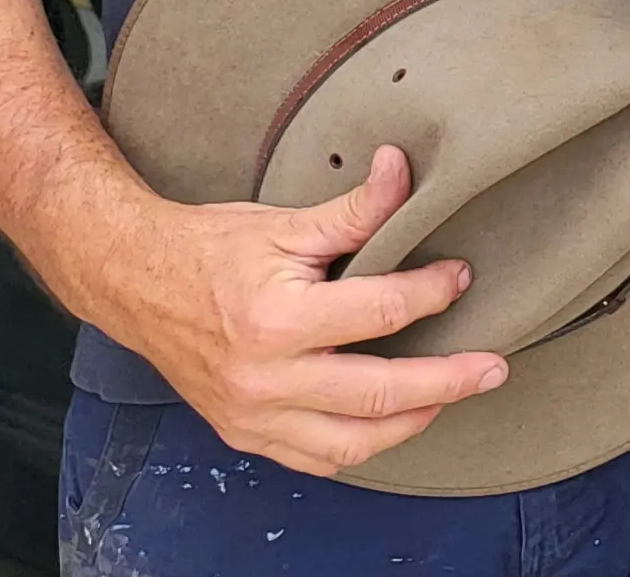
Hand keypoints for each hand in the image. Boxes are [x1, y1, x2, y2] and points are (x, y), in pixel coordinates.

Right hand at [91, 145, 507, 476]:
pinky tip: (391, 422)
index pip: (382, 312)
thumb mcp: (285, 222)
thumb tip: (404, 169)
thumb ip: (354, 209)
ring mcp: (252, 415)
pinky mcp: (244, 433)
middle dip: (448, 381)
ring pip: (352, 443)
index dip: (434, 291)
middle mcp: (265, 378)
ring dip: (412, 422)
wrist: (136, 282)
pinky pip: (315, 459)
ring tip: (451, 395)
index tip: (461, 277)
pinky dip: (361, 446)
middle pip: (378, 393)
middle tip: (493, 368)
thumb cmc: (210, 249)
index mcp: (278, 319)